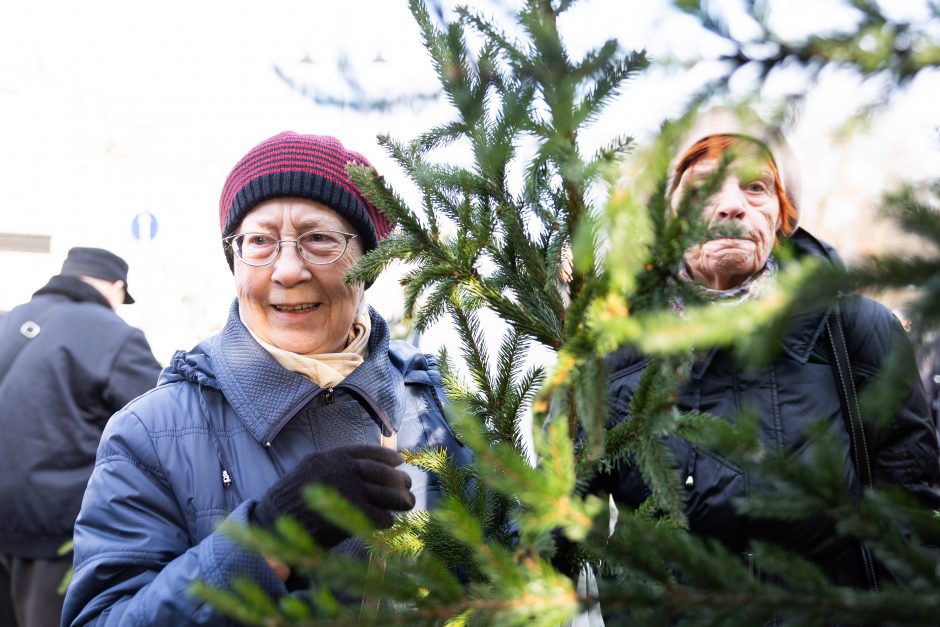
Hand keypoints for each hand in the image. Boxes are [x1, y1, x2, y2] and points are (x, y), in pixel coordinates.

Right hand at [253, 445, 414, 547]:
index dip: (386, 456)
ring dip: (400, 499)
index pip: (366, 451)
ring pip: (385, 493)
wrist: (272, 520)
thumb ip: (332, 465)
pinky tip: (388, 522)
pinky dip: (386, 520)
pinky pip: (378, 515)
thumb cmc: (290, 498)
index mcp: (331, 457)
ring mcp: (347, 491)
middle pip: (380, 472)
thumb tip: (362, 466)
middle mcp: (341, 470)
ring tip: (408, 503)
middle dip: (397, 479)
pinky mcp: (349, 514)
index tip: (399, 460)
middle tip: (408, 484)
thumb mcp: (309, 469)